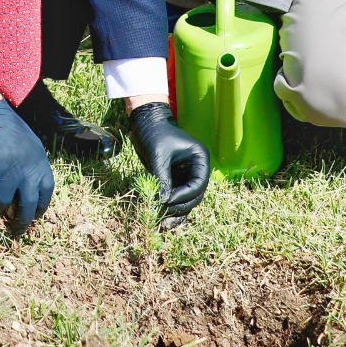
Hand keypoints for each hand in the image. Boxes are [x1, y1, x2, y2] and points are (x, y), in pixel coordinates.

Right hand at [0, 100, 54, 234]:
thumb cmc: (1, 124)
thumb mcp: (25, 142)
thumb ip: (28, 165)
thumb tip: (24, 192)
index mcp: (38, 159)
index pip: (46, 191)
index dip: (41, 207)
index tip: (35, 217)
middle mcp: (26, 167)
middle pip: (28, 205)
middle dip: (22, 222)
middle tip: (16, 232)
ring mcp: (6, 170)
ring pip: (3, 204)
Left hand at [128, 102, 210, 219]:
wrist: (145, 122)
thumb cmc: (155, 133)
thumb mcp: (159, 156)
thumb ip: (162, 179)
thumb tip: (162, 202)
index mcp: (200, 160)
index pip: (197, 184)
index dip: (183, 196)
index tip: (166, 200)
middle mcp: (196, 170)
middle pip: (194, 196)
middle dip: (180, 207)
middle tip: (163, 215)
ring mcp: (186, 176)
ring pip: (187, 201)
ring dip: (176, 213)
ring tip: (163, 225)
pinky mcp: (175, 181)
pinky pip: (177, 199)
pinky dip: (171, 209)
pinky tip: (162, 220)